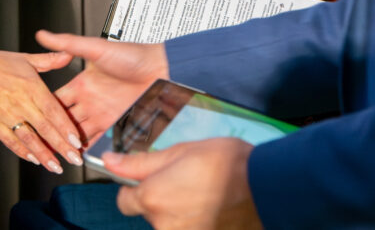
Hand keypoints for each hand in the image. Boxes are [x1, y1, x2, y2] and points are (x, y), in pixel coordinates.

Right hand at [0, 47, 82, 172]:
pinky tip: (34, 160)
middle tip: (74, 159)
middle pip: (44, 128)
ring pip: (28, 138)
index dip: (66, 127)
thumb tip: (69, 55)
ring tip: (56, 167)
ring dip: (44, 154)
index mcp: (31, 85)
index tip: (77, 141)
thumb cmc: (0, 63)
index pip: (53, 110)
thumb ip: (50, 60)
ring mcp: (5, 113)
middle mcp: (20, 101)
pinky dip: (22, 151)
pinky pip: (9, 140)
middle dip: (61, 146)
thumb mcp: (27, 58)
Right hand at [35, 29, 168, 143]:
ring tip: (56, 154)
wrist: (162, 69)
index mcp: (82, 83)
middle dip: (52, 132)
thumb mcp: (97, 48)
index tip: (31, 118)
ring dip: (68, 143)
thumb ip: (69, 44)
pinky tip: (79, 155)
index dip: (43, 110)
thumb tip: (44, 35)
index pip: (56, 100)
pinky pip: (98, 140)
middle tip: (40, 143)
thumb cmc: (134, 55)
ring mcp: (102, 113)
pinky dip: (88, 149)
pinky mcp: (115, 124)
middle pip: (64, 120)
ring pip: (78, 133)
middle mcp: (90, 100)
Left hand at [106, 138, 261, 229]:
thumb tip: (108, 162)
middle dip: (163, 201)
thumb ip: (140, 163)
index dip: (137, 188)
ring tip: (205, 196)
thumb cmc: (223, 162)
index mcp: (153, 199)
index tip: (156, 178)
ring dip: (181, 213)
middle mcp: (163, 227)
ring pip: (170, 225)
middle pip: (150, 215)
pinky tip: (213, 210)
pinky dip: (197, 222)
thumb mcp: (179, 152)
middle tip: (189, 183)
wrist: (266, 186)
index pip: (124, 201)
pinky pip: (191, 229)